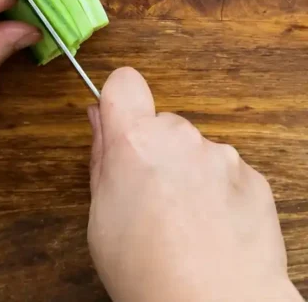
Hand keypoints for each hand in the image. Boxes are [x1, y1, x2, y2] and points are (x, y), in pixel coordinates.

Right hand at [88, 67, 299, 301]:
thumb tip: (101, 121)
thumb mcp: (100, 216)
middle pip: (162, 124)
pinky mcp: (255, 180)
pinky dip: (218, 194)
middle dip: (154, 150)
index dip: (119, 100)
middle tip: (146, 197)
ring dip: (188, 173)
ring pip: (196, 150)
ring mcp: (223, 158)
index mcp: (135, 142)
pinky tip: (211, 230)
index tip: (118, 125)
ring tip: (183, 222)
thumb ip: (102, 159)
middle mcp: (181, 139)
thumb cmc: (148, 271)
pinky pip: (227, 174)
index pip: (124, 83)